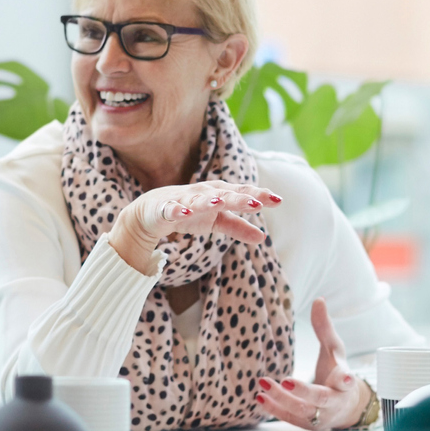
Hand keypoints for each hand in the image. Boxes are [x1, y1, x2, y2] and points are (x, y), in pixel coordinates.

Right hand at [103, 181, 282, 273]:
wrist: (151, 214)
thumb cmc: (189, 213)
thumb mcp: (216, 222)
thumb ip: (239, 228)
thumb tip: (263, 237)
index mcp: (218, 194)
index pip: (241, 193)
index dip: (258, 195)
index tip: (278, 200)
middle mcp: (203, 193)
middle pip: (224, 194)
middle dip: (240, 197)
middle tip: (258, 202)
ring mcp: (184, 199)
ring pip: (199, 199)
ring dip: (209, 200)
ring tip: (221, 202)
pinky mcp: (164, 209)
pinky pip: (171, 209)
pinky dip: (176, 209)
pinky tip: (184, 211)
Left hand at [254, 298, 369, 430]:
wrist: (343, 407)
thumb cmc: (336, 373)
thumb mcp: (334, 350)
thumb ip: (325, 327)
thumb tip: (319, 300)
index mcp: (344, 383)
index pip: (346, 382)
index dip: (346, 380)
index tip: (346, 378)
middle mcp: (334, 402)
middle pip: (320, 399)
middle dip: (303, 391)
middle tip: (285, 380)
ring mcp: (321, 417)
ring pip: (302, 411)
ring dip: (282, 399)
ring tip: (263, 383)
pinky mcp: (307, 425)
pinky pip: (290, 419)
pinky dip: (274, 410)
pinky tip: (259, 397)